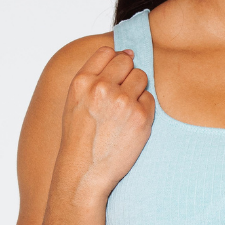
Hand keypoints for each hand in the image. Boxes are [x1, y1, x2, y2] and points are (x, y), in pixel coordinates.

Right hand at [55, 46, 154, 200]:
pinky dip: (144, 109)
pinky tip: (131, 124)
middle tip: (121, 96)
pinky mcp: (141, 116)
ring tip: (124, 111)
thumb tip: (127, 53)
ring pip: (141, 77)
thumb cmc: (79, 138)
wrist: (84, 173)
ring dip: (137, 90)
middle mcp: (102, 88)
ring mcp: (123, 101)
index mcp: (82, 82)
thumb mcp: (74, 102)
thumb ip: (93, 77)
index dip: (114, 62)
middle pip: (127, 61)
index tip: (114, 78)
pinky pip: (150, 99)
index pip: (107, 52)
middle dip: (127, 74)